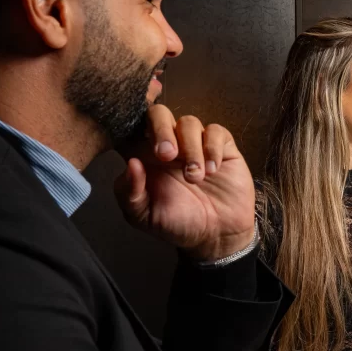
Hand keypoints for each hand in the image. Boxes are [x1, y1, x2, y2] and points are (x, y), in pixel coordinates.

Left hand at [114, 105, 255, 261]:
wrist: (217, 236)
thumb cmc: (178, 225)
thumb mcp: (144, 216)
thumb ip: (129, 192)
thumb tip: (131, 162)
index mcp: (144, 157)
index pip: (131, 127)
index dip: (130, 124)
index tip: (136, 142)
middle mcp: (169, 145)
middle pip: (159, 114)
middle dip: (161, 130)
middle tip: (167, 156)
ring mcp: (195, 144)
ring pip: (188, 122)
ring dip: (191, 149)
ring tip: (195, 177)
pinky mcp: (222, 147)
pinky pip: (215, 132)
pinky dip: (212, 149)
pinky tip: (212, 171)